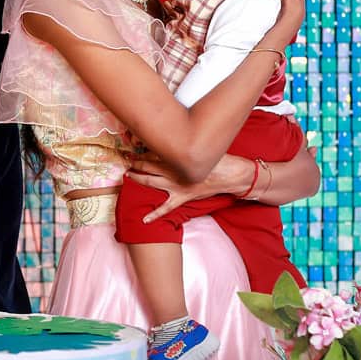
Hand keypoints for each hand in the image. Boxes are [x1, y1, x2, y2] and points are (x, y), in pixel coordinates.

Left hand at [128, 153, 252, 220]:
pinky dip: (154, 214)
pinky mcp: (183, 198)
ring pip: (151, 182)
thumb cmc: (218, 159)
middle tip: (128, 159)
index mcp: (179, 157)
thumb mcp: (201, 148)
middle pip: (149, 166)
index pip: (156, 152)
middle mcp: (174, 172)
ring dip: (138, 178)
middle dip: (137, 162)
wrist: (232, 175)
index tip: (137, 145)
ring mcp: (177, 186)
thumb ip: (186, 146)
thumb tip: (174, 139)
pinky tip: (144, 220)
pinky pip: (166, 208)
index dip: (144, 149)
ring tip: (129, 175)